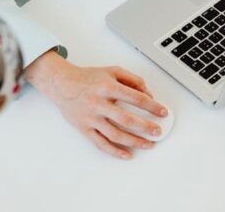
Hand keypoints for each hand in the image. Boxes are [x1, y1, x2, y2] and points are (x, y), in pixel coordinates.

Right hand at [25, 51, 167, 158]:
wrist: (62, 84)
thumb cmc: (88, 78)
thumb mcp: (112, 71)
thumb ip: (132, 80)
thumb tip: (148, 94)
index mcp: (107, 87)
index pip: (135, 98)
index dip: (152, 106)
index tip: (162, 112)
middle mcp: (98, 103)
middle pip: (126, 119)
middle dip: (145, 127)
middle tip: (158, 131)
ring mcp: (91, 118)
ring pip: (115, 134)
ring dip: (134, 141)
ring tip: (148, 144)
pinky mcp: (84, 128)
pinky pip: (101, 143)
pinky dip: (115, 151)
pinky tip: (127, 154)